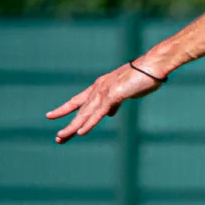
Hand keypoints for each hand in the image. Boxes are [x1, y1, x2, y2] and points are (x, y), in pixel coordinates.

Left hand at [47, 62, 169, 142]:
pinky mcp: (113, 95)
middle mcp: (98, 89)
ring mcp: (104, 91)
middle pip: (79, 110)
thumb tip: (108, 113)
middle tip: (58, 139)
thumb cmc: (143, 77)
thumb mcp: (125, 92)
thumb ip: (115, 102)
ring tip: (61, 137)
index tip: (50, 116)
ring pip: (86, 113)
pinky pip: (99, 112)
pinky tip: (81, 132)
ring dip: (73, 127)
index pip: (78, 101)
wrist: (153, 65)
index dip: (64, 109)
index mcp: (100, 87)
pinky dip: (89, 122)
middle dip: (68, 125)